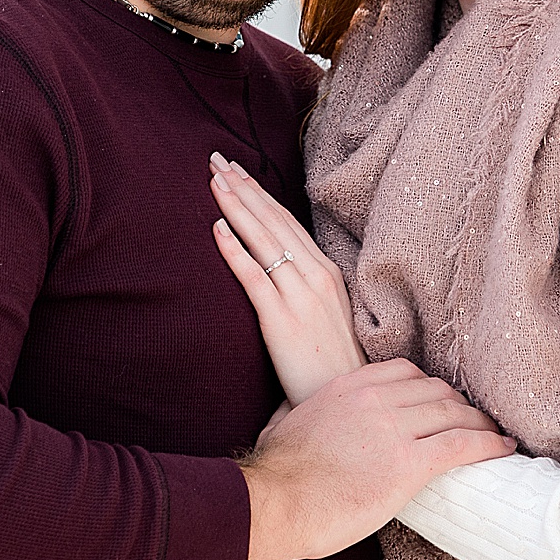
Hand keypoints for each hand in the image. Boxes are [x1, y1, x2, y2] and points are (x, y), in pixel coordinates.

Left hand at [209, 153, 365, 403]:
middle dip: (243, 188)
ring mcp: (300, 297)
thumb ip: (307, 288)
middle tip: (216, 159)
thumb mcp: (328, 315)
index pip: (288, 221)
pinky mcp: (282, 321)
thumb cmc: (333, 366)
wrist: (346, 400)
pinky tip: (216, 229)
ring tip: (214, 181)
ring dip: (236, 207)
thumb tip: (281, 269)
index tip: (238, 170)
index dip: (261, 193)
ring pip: (263, 240)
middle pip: (273, 221)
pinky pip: (254, 277)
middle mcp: (316, 276)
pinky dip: (234, 250)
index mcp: (327, 272)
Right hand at [240, 361, 514, 559]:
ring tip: (494, 434)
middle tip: (473, 420)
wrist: (276, 502)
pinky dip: (487, 445)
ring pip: (453, 414)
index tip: (441, 400)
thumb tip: (290, 410)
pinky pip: (460, 445)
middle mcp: (377, 398)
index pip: (406, 372)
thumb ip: (298, 407)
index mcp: (349, 384)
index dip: (430, 387)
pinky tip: (503, 448)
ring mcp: (395, 428)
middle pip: (435, 391)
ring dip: (479, 423)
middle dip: (459, 405)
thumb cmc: (275, 473)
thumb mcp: (284, 420)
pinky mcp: (409, 464)